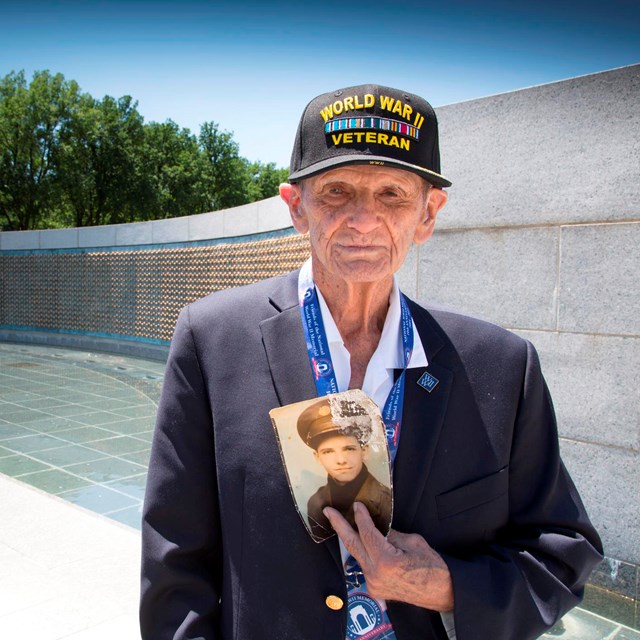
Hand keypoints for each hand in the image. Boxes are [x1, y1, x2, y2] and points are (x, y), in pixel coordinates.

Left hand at [323, 502, 453, 611]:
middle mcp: (375, 574)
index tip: (357, 505)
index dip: (361, 517)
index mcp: (385, 561)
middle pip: (352, 544)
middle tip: (328, 511)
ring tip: (340, 522)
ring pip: (357, 555)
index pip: (367, 533)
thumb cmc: (433, 567)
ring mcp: (373, 584)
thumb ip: (391, 535)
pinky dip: (362, 551)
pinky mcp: (375, 589)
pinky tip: (360, 541)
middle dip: (338, 526)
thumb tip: (378, 527)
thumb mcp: (413, 542)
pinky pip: (365, 565)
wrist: (442, 593)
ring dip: (349, 538)